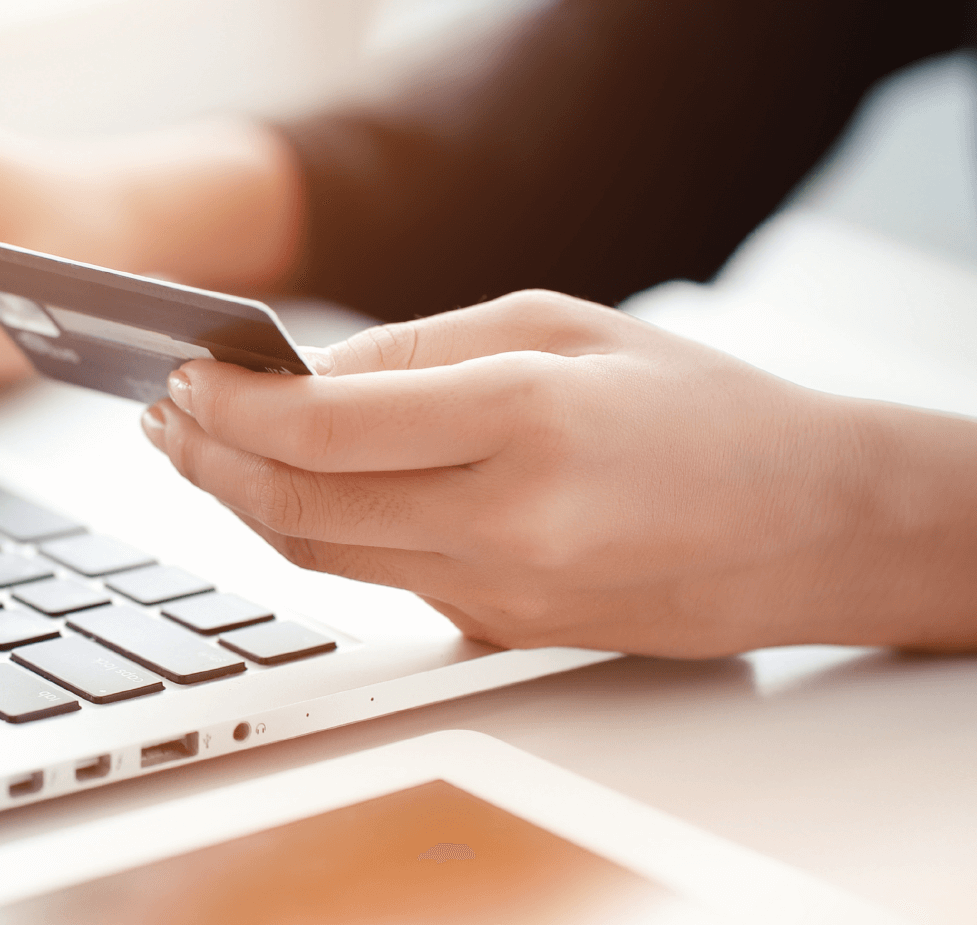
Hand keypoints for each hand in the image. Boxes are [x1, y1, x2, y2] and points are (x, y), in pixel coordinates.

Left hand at [142, 290, 976, 657]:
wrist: (812, 525)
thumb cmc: (699, 408)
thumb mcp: (559, 326)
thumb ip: (418, 348)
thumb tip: (302, 376)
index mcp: (523, 422)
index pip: (321, 428)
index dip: (229, 404)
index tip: (183, 374)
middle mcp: (506, 523)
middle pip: (296, 507)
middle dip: (208, 459)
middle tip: (163, 416)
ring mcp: (502, 594)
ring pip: (320, 558)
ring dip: (241, 503)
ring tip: (197, 450)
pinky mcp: (501, 634)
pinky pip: (375, 585)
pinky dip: (312, 537)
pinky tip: (283, 494)